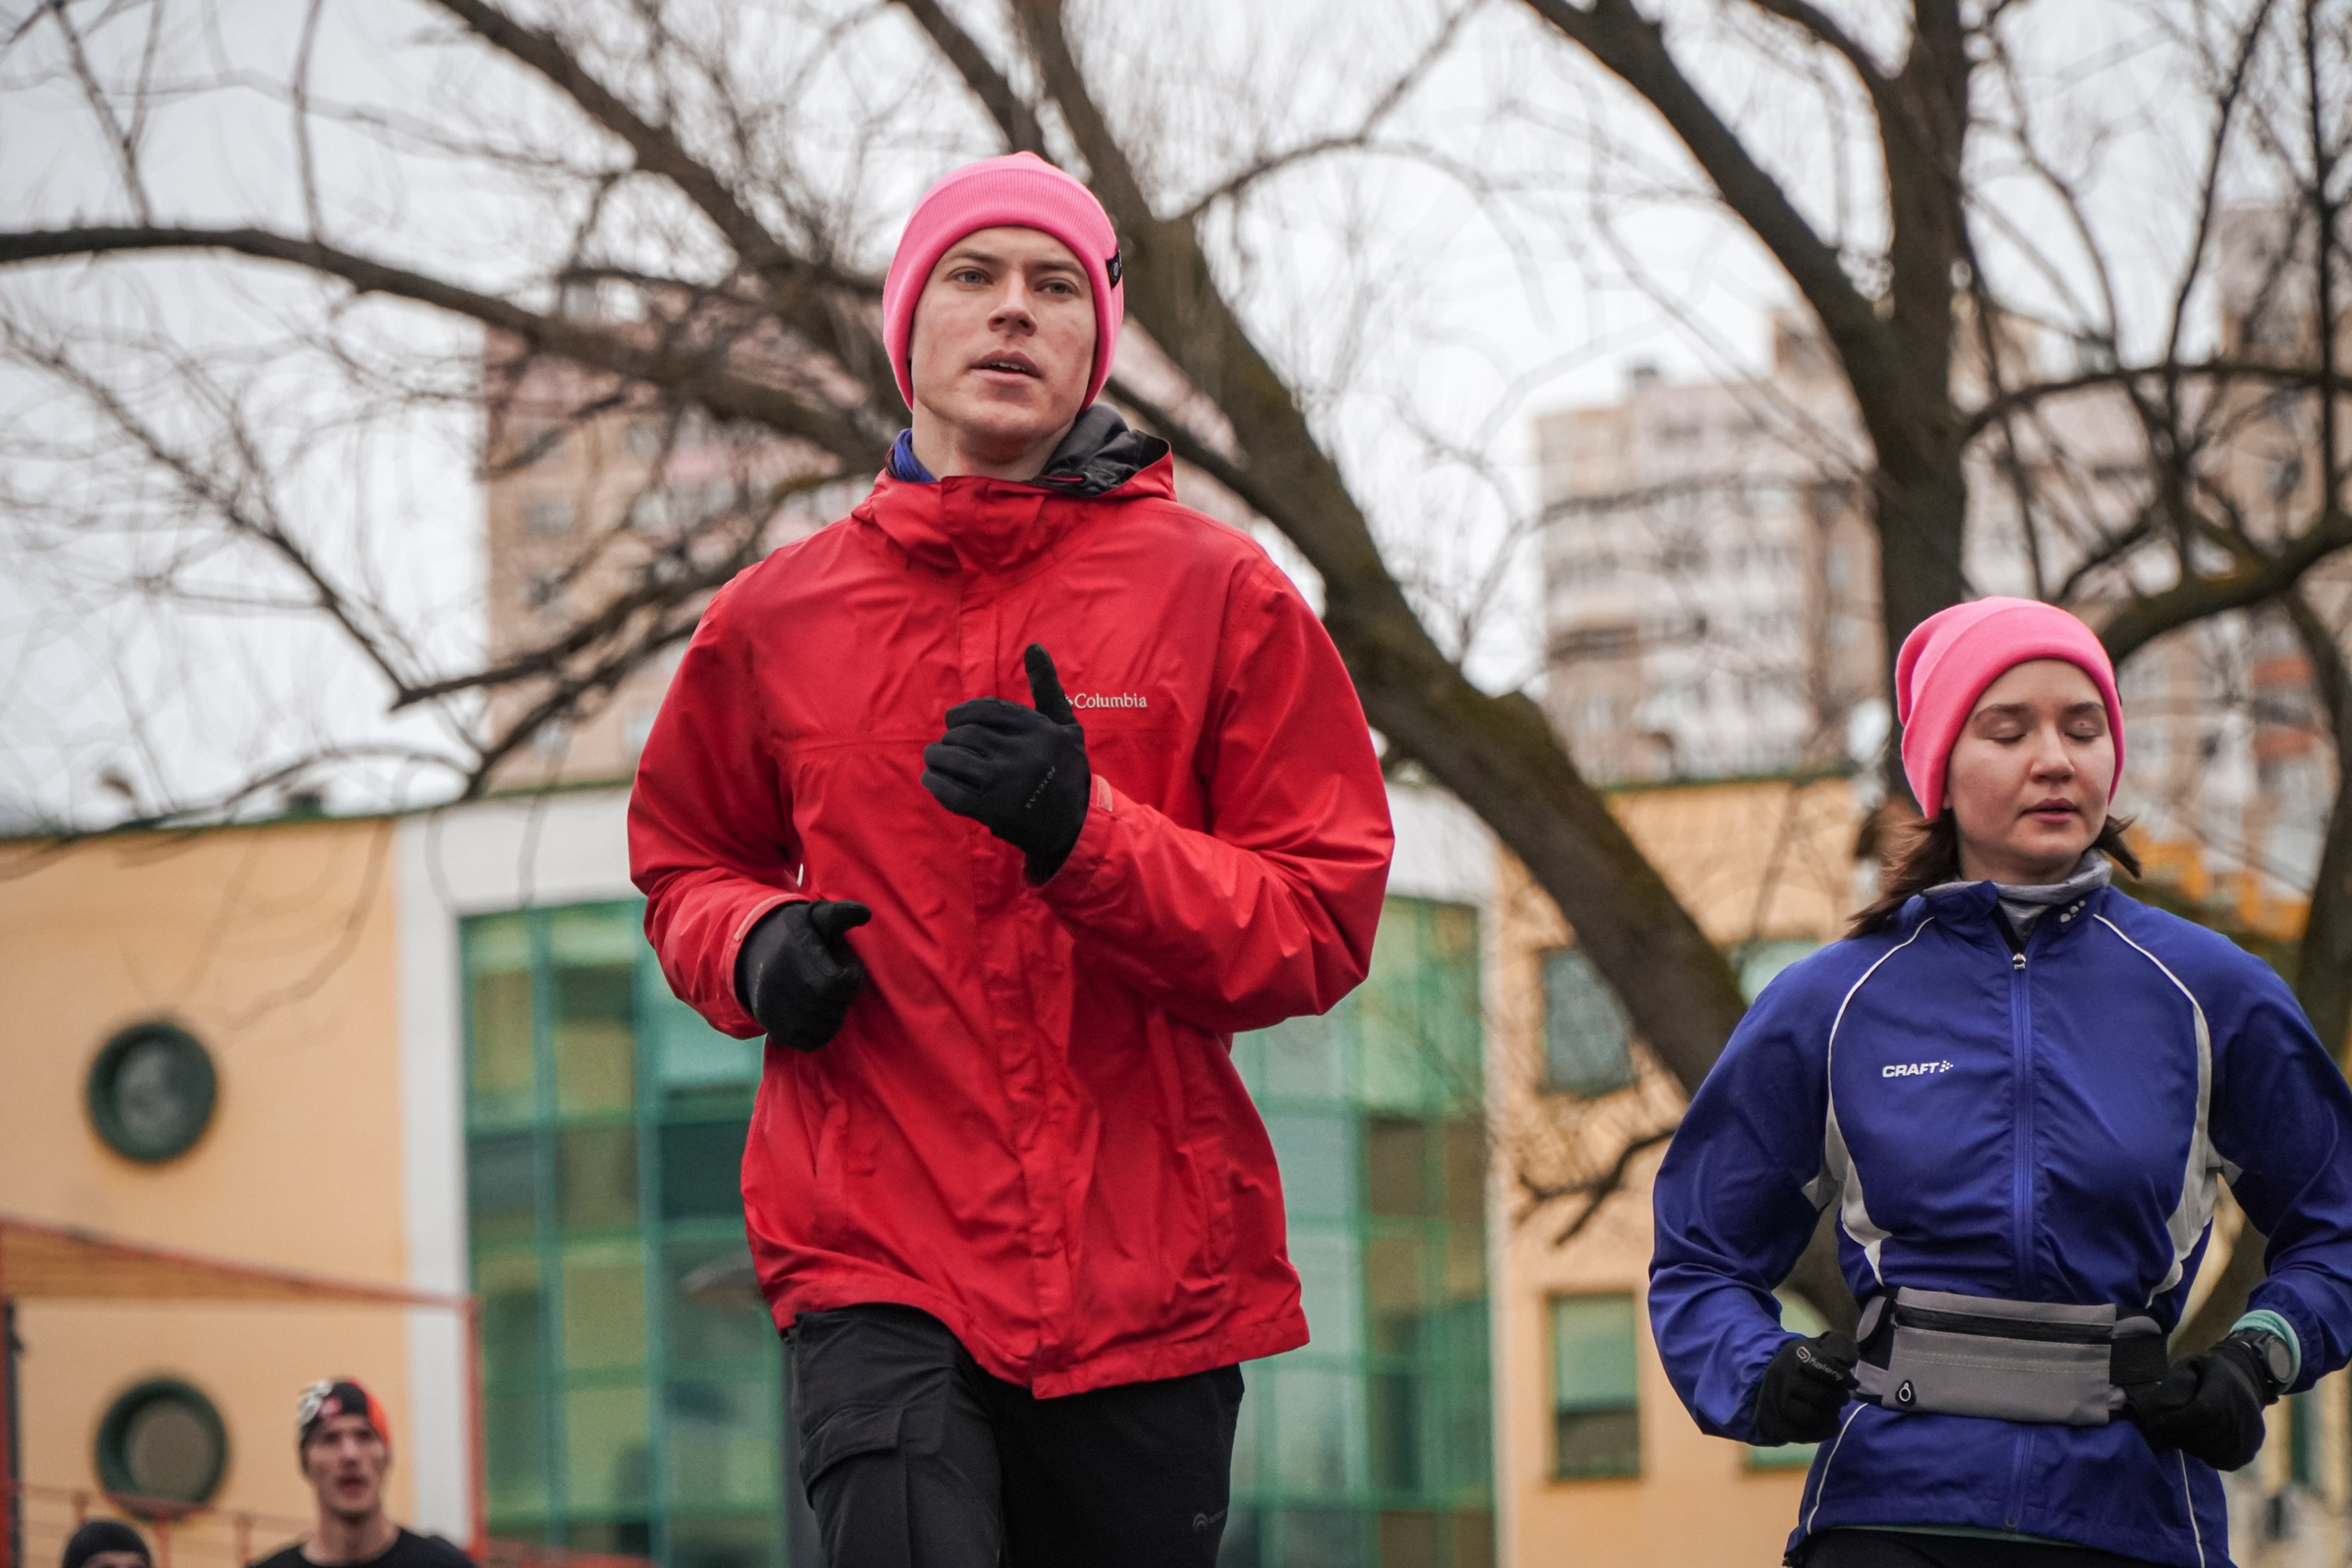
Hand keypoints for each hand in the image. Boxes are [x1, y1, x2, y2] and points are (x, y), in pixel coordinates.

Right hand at [735, 899, 871, 1051]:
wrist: (753, 950)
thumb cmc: (797, 933)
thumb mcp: (816, 914)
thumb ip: (841, 913)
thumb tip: (865, 914)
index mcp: (793, 951)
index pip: (834, 983)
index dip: (852, 979)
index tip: (849, 967)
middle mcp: (778, 980)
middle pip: (830, 1006)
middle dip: (845, 997)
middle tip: (842, 985)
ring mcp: (771, 1005)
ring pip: (822, 1027)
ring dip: (837, 1015)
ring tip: (832, 998)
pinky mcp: (771, 1024)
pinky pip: (809, 1041)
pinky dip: (823, 1032)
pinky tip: (822, 1014)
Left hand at [920, 643, 1091, 879]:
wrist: (1076, 827)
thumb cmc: (1067, 772)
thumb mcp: (1066, 727)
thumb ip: (1047, 688)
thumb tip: (1033, 646)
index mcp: (1038, 729)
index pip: (986, 710)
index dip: (963, 713)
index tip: (953, 721)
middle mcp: (1021, 753)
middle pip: (966, 734)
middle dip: (949, 739)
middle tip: (945, 747)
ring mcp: (1006, 782)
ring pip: (954, 759)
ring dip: (937, 758)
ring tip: (935, 760)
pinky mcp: (993, 810)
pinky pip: (950, 791)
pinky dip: (934, 783)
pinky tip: (932, 780)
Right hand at [1753, 1330, 1859, 1444]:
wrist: (1773, 1378)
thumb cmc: (1807, 1362)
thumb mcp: (1823, 1346)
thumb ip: (1840, 1347)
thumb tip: (1847, 1361)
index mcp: (1795, 1352)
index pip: (1824, 1367)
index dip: (1843, 1378)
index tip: (1851, 1382)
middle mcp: (1781, 1374)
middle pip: (1819, 1396)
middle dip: (1838, 1399)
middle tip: (1843, 1398)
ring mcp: (1775, 1399)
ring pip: (1809, 1416)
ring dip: (1830, 1416)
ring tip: (1834, 1411)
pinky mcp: (1774, 1420)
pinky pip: (1800, 1434)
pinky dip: (1821, 1432)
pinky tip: (1830, 1425)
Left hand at [2125, 1333, 2275, 1470]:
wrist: (2247, 1375)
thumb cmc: (2210, 1370)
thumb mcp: (2193, 1364)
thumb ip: (2178, 1381)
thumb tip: (2161, 1405)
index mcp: (2225, 1387)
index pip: (2202, 1412)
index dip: (2178, 1421)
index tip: (2159, 1422)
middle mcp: (2243, 1410)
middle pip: (2208, 1435)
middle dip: (2181, 1437)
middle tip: (2165, 1434)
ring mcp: (2252, 1430)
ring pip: (2217, 1451)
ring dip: (2194, 1449)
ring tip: (2180, 1440)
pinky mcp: (2255, 1443)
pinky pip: (2230, 1461)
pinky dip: (2211, 1459)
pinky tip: (2199, 1448)